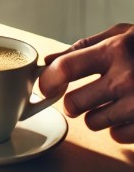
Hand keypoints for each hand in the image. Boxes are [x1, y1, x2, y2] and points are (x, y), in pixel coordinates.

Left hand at [39, 23, 133, 143]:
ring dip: (94, 115)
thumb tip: (49, 62)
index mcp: (115, 50)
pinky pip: (118, 136)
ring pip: (93, 122)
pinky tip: (126, 114)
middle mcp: (126, 79)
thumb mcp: (120, 35)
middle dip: (72, 102)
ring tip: (108, 102)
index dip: (49, 79)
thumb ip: (82, 47)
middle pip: (74, 103)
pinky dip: (117, 128)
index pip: (67, 68)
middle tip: (80, 96)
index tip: (45, 86)